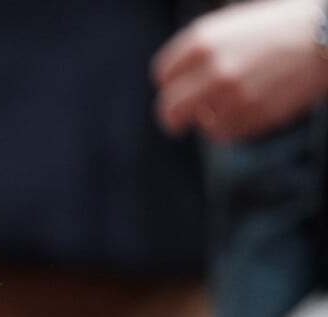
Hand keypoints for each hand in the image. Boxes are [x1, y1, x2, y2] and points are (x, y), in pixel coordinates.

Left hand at [153, 0, 327, 140]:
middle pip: (169, 108)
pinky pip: (227, 134)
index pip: (162, 76)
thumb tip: (178, 79)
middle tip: (175, 122)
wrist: (327, 34)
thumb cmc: (282, 24)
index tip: (176, 89)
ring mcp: (233, 94)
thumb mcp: (233, 24)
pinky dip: (231, 128)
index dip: (169, 85)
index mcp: (201, 41)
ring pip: (200, 125)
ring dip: (209, 120)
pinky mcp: (255, 114)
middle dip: (171, 116)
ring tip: (225, 108)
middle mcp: (212, 68)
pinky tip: (244, 112)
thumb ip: (202, 50)